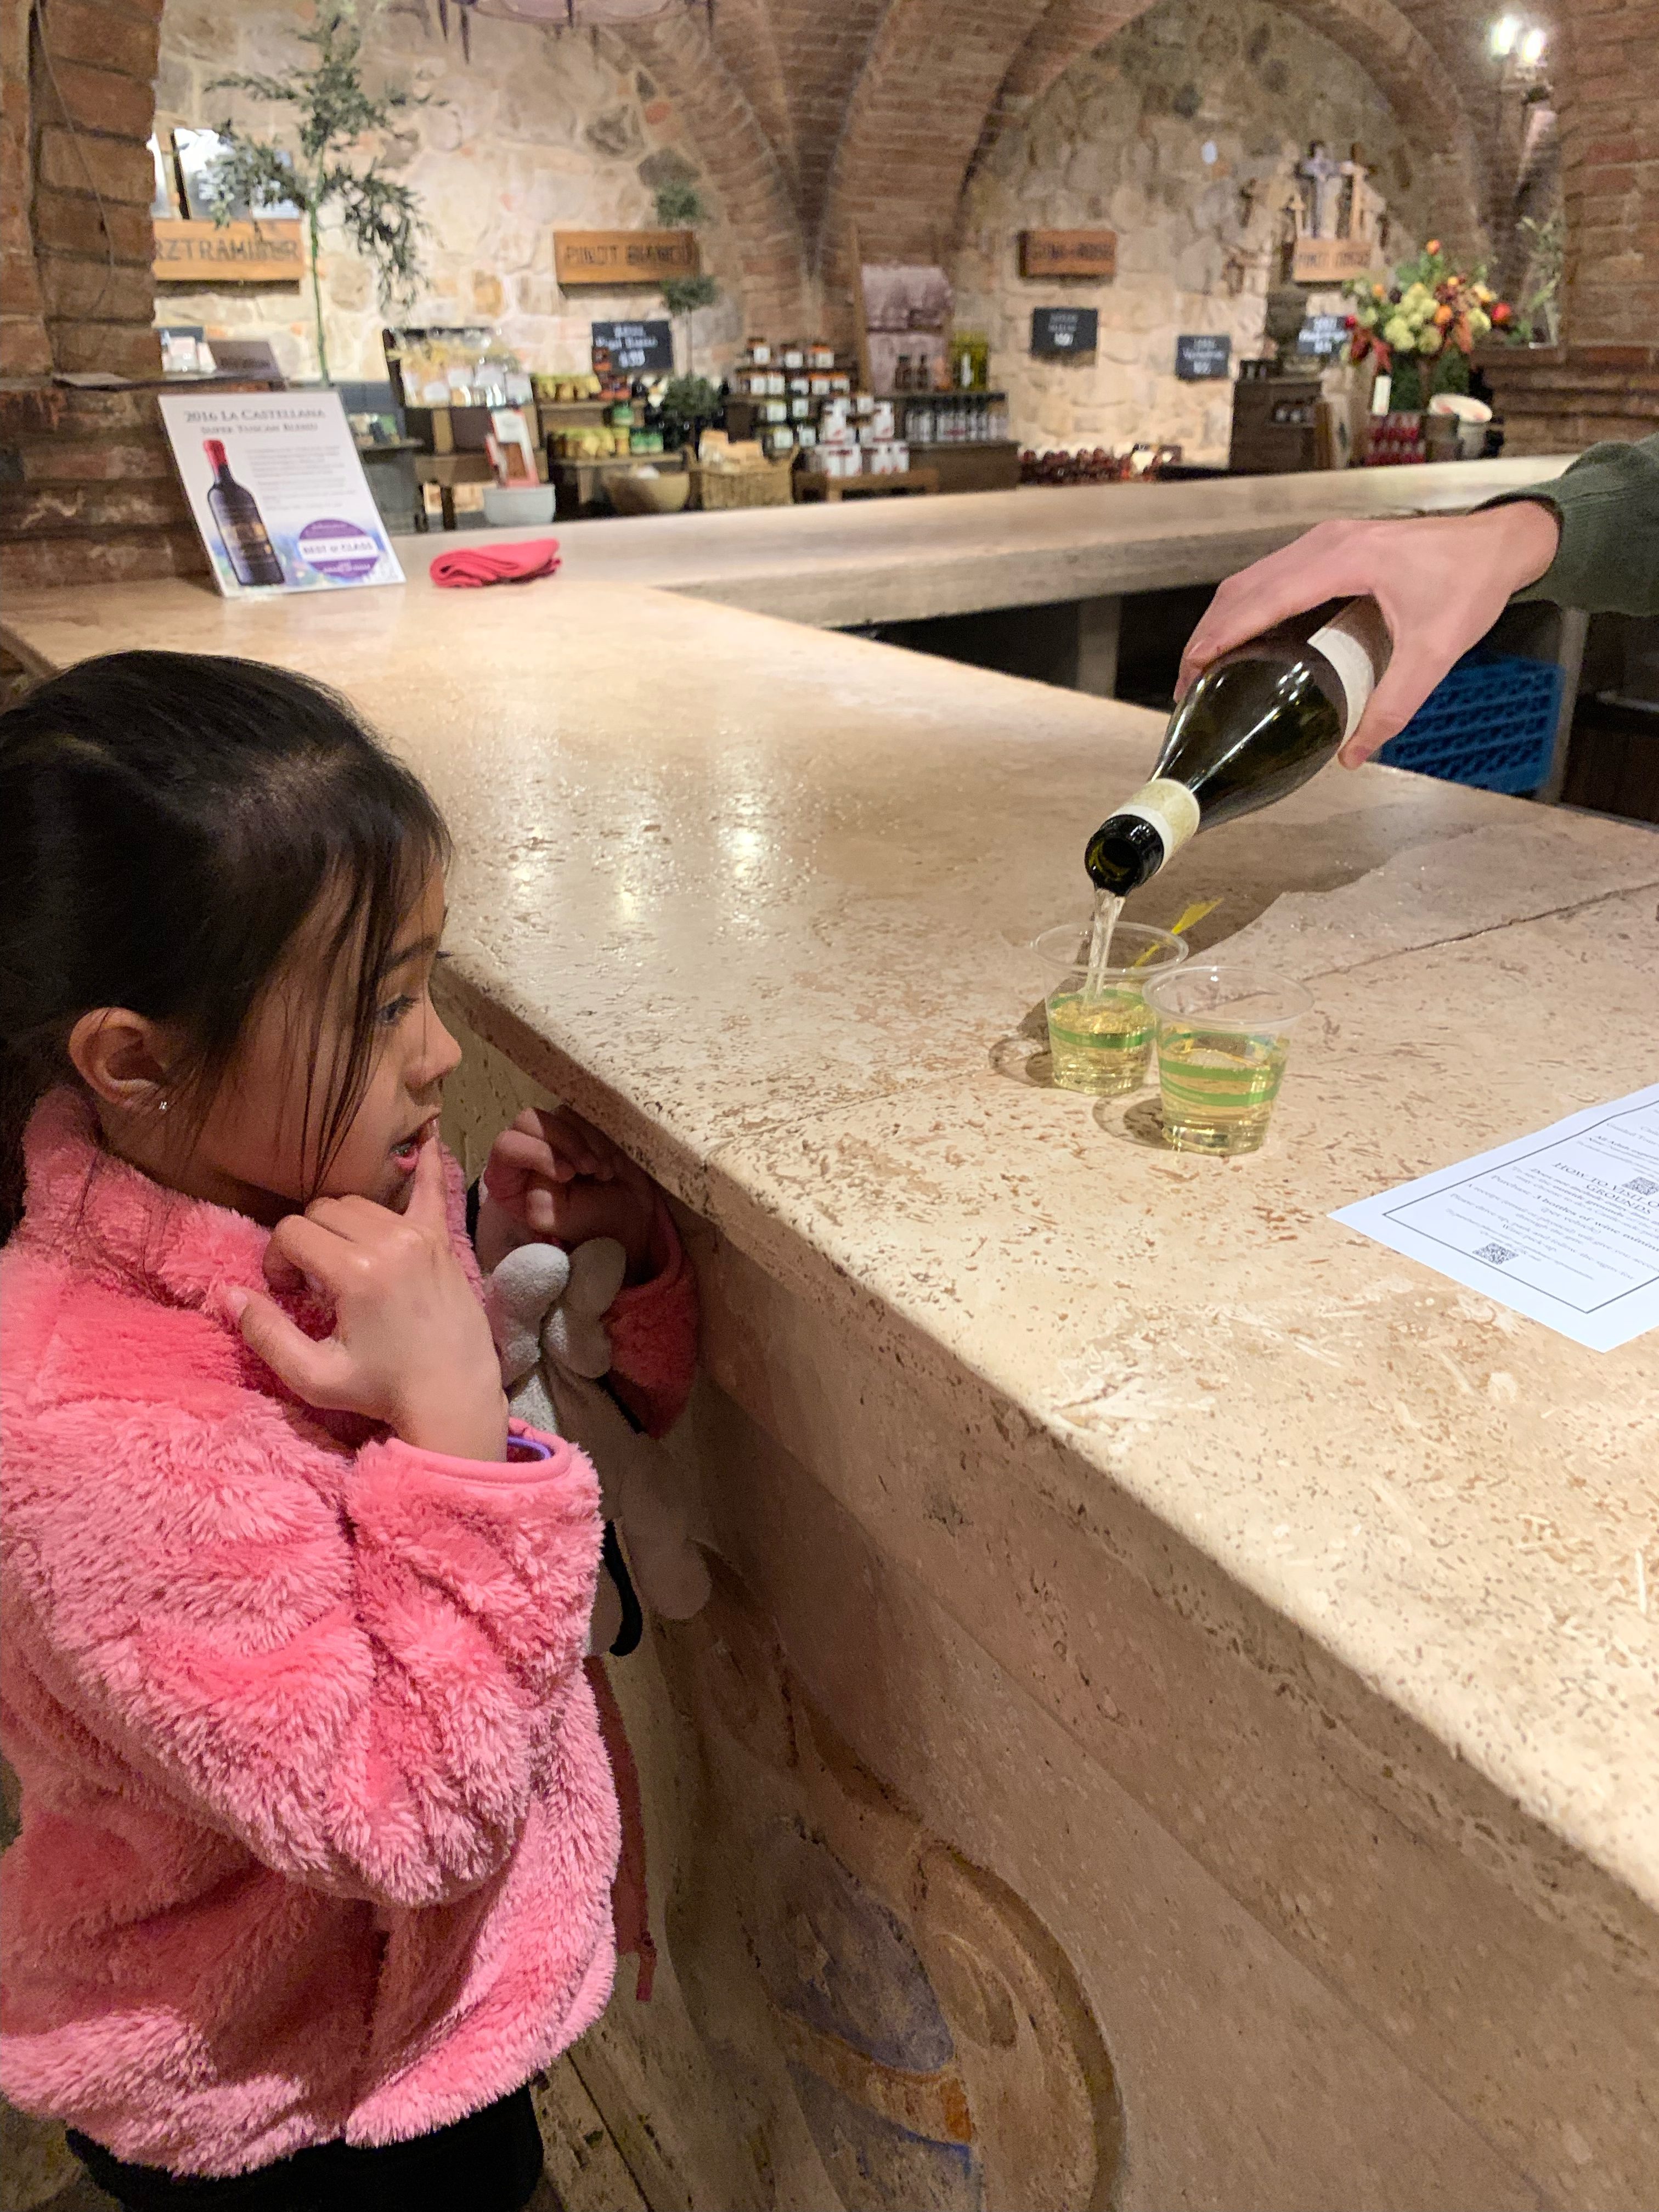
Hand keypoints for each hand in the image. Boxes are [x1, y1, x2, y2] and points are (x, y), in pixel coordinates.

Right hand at [229, 1139, 508, 1461]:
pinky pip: (432, 1189)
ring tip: (345, 1265)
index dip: (278, 1261)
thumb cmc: (381, 1390)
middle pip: (323, 1211)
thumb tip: (226, 1294)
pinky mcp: (443, 1240)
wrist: (453, 1396)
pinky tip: (427, 1134)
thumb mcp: (313, 1376)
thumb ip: (266, 1333)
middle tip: (314, 1283)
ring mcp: (421, 1235)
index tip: (289, 1293)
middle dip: (307, 1241)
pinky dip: (427, 1164)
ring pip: (360, 1203)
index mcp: (356, 1271)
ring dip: (342, 1225)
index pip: (292, 1232)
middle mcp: (390, 1241)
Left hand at [477, 1106, 656, 1281]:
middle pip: (530, 1121)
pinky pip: (584, 1116)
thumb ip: (538, 1200)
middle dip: (565, 1142)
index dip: (537, 1153)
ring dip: (587, 1144)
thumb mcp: (555, 1220)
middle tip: (588, 1168)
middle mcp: (524, 1150)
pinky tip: (607, 1164)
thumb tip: (543, 1173)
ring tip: (602, 1174)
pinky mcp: (576, 1126)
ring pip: (560, 1116)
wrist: (628, 1216)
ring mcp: (551, 1135)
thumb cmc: (587, 1221)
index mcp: (507, 1177)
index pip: (506, 1146)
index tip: (567, 1175)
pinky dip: (600, 1139)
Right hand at [1176, 502, 1560, 766]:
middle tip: (1191, 686)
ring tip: (1207, 668)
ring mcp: (1325, 540)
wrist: (1502, 542)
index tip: (1192, 672)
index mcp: (1344, 561)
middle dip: (1208, 635)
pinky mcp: (1331, 546)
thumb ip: (1394, 706)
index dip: (1220, 636)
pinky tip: (1245, 640)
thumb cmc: (1472, 584)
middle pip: (1243, 587)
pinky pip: (1272, 574)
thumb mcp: (1435, 653)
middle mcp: (1325, 543)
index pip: (1262, 599)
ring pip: (1252, 578)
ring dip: (1224, 620)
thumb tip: (1354, 755)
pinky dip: (1247, 607)